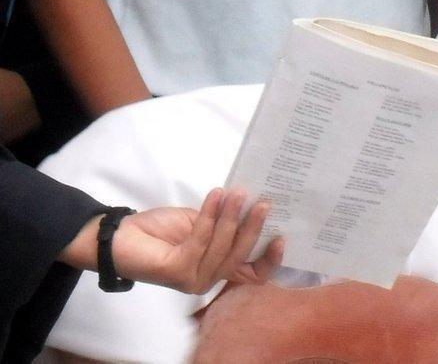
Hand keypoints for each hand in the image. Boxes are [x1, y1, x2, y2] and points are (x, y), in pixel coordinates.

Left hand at [62, 188, 283, 293]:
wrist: (120, 237)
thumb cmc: (161, 230)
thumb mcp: (202, 223)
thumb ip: (225, 223)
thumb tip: (253, 203)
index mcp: (219, 270)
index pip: (253, 274)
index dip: (271, 259)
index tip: (283, 236)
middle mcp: (210, 280)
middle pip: (241, 256)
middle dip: (253, 227)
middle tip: (262, 202)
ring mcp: (194, 279)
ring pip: (223, 247)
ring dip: (231, 216)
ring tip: (235, 192)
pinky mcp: (179, 272)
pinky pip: (201, 240)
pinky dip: (209, 216)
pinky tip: (215, 196)